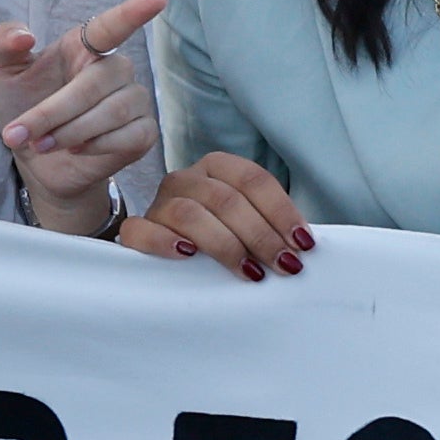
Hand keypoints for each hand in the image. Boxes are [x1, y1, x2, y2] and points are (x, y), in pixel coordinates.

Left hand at [0, 0, 166, 232]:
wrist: (34, 160)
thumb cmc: (21, 107)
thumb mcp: (1, 73)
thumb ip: (4, 43)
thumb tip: (24, 36)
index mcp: (85, 47)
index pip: (112, 26)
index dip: (134, 12)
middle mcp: (115, 69)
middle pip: (96, 83)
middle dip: (54, 112)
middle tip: (21, 134)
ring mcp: (134, 101)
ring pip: (112, 112)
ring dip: (70, 132)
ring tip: (42, 144)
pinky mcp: (143, 133)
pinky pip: (128, 137)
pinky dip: (96, 146)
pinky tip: (77, 149)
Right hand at [119, 148, 310, 277]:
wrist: (164, 251)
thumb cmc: (218, 238)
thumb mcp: (245, 223)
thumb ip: (269, 226)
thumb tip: (303, 245)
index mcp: (217, 167)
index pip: (253, 180)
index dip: (281, 211)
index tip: (303, 244)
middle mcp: (186, 179)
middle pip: (226, 199)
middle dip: (262, 235)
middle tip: (285, 265)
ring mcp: (159, 203)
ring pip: (189, 214)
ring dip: (226, 245)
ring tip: (250, 272)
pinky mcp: (135, 230)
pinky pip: (141, 230)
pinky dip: (164, 242)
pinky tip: (188, 256)